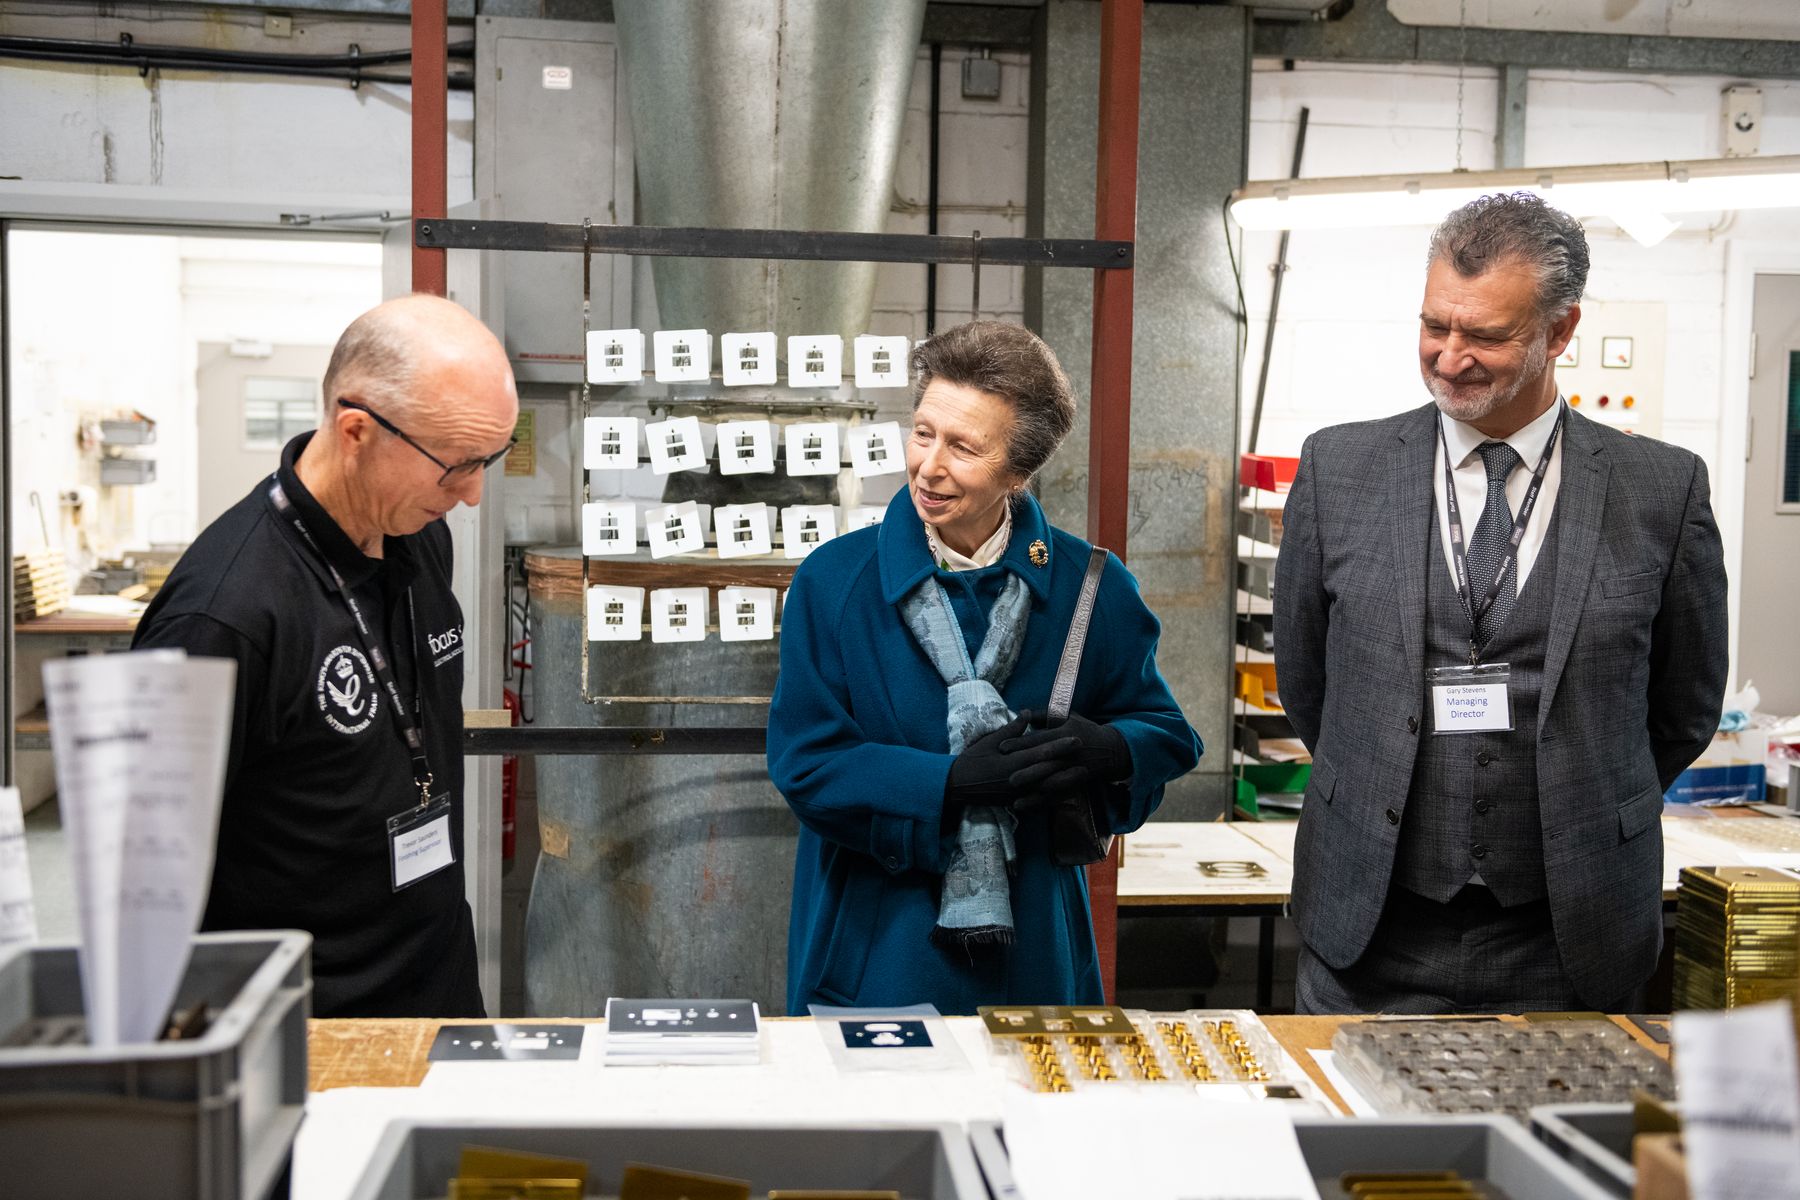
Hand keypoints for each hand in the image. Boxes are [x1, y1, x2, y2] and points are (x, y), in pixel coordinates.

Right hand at [946, 712, 1077, 810]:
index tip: (1076, 738)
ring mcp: (1018, 794)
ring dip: (1068, 781)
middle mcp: (1018, 779)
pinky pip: (1040, 802)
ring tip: (1084, 774)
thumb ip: (1012, 729)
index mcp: (1012, 762)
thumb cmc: (971, 760)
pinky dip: (1055, 797)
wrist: (956, 786)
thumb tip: (1027, 713)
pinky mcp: (1016, 803)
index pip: (1041, 753)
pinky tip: (1068, 793)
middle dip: (1069, 762)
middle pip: (1049, 771)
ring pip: (1048, 789)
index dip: (1061, 746)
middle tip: (1087, 754)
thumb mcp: (989, 741)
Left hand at [1001, 710, 1130, 805]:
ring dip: (1032, 788)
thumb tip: (1024, 712)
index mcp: (1064, 735)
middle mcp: (1068, 754)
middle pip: (1043, 762)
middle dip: (1025, 769)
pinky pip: (1055, 794)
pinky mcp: (1073, 783)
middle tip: (1006, 775)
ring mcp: (1071, 770)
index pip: (1039, 740)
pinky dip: (1041, 800)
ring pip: (1049, 780)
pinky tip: (1025, 805)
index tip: (1002, 747)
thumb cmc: (1085, 730)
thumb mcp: (1069, 717)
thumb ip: (1045, 715)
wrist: (1110, 750)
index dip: (1020, 744)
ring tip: (1013, 793)